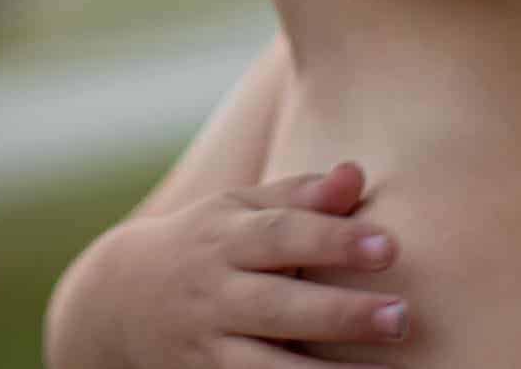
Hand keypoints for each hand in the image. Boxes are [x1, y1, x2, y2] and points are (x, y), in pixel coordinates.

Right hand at [114, 160, 407, 367]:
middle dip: (341, 314)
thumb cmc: (208, 241)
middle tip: (402, 317)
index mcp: (229, 237)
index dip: (335, 239)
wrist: (118, 302)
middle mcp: (216, 294)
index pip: (284, 234)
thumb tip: (356, 173)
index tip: (389, 246)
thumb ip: (301, 194)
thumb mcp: (241, 206)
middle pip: (280, 306)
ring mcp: (208, 347)